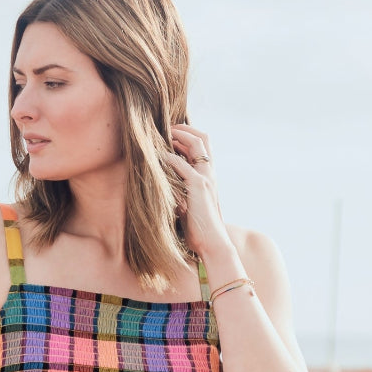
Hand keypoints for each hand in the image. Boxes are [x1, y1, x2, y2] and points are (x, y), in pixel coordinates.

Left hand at [166, 122, 229, 260]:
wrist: (212, 244)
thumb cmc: (199, 230)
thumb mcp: (188, 206)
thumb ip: (180, 193)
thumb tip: (164, 188)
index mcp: (209, 177)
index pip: (203, 146)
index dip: (189, 135)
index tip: (172, 134)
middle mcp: (210, 174)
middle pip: (202, 138)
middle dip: (184, 129)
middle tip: (166, 127)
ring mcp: (206, 178)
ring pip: (196, 145)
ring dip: (179, 136)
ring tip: (163, 135)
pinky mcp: (198, 187)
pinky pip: (182, 165)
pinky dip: (170, 158)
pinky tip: (158, 158)